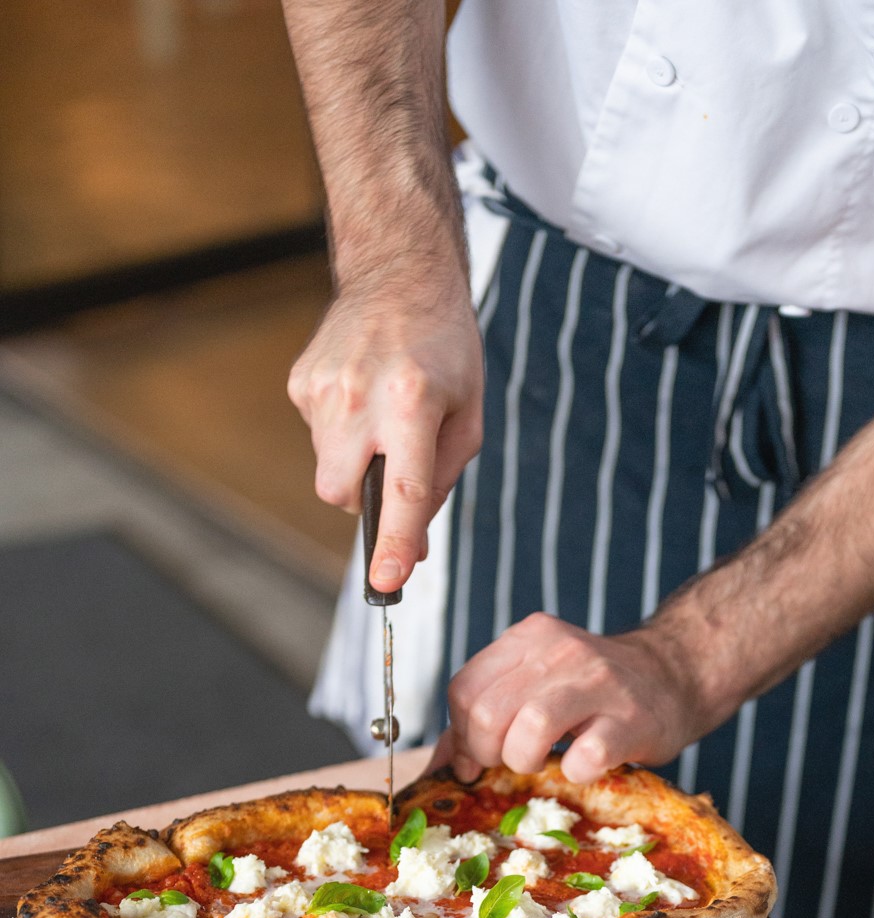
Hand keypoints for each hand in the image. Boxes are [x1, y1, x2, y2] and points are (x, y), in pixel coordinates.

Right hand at [288, 272, 482, 591]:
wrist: (401, 274)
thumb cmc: (447, 350)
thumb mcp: (468, 417)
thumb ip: (441, 483)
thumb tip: (413, 549)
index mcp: (413, 400)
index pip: (401, 487)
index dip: (394, 540)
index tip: (388, 581)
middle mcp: (360, 395)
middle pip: (341, 493)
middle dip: (365, 501)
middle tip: (395, 467)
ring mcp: (322, 387)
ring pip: (327, 470)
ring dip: (356, 463)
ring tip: (385, 415)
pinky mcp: (299, 382)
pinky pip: (317, 438)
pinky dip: (341, 435)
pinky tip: (363, 397)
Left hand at [437, 613, 708, 784]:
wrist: (674, 674)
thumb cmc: (595, 688)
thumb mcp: (538, 680)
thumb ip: (487, 711)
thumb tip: (441, 765)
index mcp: (529, 637)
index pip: (464, 689)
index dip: (461, 734)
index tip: (477, 759)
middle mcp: (561, 650)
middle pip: (488, 712)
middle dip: (488, 754)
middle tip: (510, 763)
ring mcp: (599, 682)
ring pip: (530, 728)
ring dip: (523, 761)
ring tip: (541, 763)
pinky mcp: (631, 720)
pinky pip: (585, 757)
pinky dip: (574, 772)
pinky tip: (582, 765)